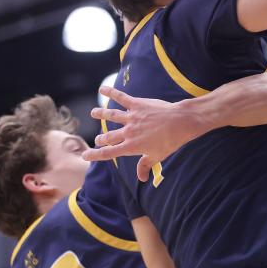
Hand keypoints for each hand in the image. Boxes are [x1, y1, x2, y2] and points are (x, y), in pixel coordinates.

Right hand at [85, 86, 200, 180]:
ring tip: (93, 113)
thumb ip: (145, 166)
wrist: (180, 123)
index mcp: (131, 147)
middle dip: (101, 138)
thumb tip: (142, 178)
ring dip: (101, 114)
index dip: (95, 155)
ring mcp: (132, 118)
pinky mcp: (137, 104)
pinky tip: (102, 89)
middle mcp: (128, 132)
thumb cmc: (171, 141)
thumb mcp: (157, 157)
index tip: (85, 156)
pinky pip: (121, 98)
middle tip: (98, 139)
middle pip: (108, 136)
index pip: (108, 153)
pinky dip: (111, 92)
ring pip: (111, 116)